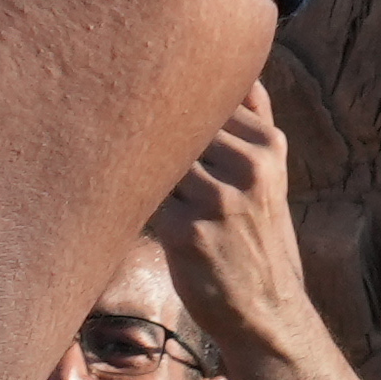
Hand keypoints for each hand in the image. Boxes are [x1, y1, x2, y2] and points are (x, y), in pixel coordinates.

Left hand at [147, 81, 316, 352]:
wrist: (268, 313)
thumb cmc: (259, 237)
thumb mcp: (271, 173)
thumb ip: (254, 119)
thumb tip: (240, 66)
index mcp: (267, 145)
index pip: (205, 96)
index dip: (167, 98)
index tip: (137, 89)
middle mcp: (248, 166)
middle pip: (176, 120)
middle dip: (147, 126)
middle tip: (109, 117)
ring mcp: (218, 199)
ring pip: (156, 156)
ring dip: (137, 165)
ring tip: (121, 170)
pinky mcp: (187, 232)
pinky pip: (143, 197)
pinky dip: (132, 200)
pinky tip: (129, 209)